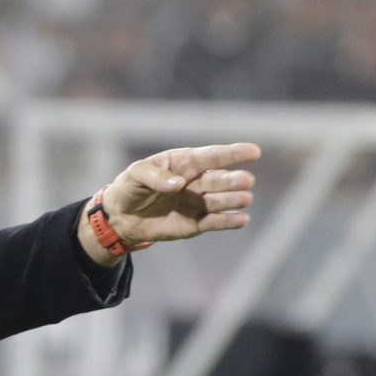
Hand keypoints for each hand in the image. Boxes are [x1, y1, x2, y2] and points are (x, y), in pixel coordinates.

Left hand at [79, 143, 260, 265]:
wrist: (120, 217)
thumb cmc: (129, 188)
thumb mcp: (135, 175)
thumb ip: (154, 176)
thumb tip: (178, 184)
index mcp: (184, 163)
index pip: (210, 156)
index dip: (232, 153)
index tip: (254, 151)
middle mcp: (195, 181)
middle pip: (219, 179)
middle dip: (233, 180)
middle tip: (246, 180)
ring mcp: (197, 203)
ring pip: (220, 200)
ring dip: (234, 199)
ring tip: (245, 198)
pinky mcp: (195, 224)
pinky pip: (215, 222)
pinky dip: (229, 221)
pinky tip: (242, 219)